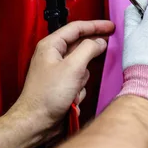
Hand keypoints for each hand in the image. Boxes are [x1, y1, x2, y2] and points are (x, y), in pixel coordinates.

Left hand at [10, 20, 114, 135]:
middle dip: (91, 53)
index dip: (95, 25)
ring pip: (82, 65)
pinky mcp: (62, 85)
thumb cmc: (47, 95)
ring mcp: (58, 71)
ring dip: (83, 78)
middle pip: (80, 45)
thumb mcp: (73, 67)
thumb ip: (88, 49)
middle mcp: (53, 56)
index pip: (76, 28)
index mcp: (51, 46)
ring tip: (75, 88)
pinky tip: (72, 98)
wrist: (36, 122)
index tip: (110, 27)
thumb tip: (100, 41)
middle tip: (109, 45)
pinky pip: (79, 80)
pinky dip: (79, 89)